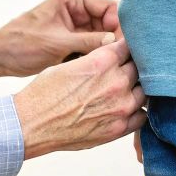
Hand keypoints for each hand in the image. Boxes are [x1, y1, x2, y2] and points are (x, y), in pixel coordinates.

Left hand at [0, 0, 122, 86]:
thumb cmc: (21, 43)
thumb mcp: (58, 43)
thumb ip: (89, 42)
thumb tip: (118, 44)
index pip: (108, 8)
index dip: (121, 26)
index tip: (130, 44)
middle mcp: (77, 9)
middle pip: (110, 23)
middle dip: (119, 40)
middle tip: (131, 59)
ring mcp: (76, 26)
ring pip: (104, 38)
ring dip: (111, 51)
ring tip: (123, 65)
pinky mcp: (73, 42)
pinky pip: (94, 48)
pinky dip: (99, 57)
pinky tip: (109, 68)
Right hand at [12, 39, 145, 158]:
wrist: (31, 124)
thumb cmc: (44, 94)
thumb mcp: (70, 64)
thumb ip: (97, 60)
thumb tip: (112, 59)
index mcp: (102, 61)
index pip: (130, 47)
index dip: (126, 50)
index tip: (124, 53)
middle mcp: (116, 82)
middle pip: (139, 69)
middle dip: (132, 69)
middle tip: (123, 73)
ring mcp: (120, 107)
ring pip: (144, 92)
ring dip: (136, 90)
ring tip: (124, 92)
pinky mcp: (118, 128)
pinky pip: (142, 117)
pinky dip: (136, 112)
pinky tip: (126, 110)